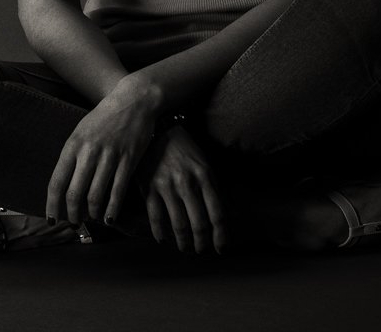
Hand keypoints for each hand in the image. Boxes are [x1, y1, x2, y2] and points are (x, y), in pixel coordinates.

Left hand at [46, 74, 159, 225]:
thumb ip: (72, 154)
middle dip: (73, 214)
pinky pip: (117, 191)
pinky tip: (109, 218)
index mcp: (73, 145)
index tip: (52, 219)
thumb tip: (64, 184)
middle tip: (75, 222)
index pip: (56, 182)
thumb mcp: (81, 130)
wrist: (134, 99)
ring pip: (95, 196)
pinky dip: (112, 209)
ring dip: (92, 214)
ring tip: (93, 218)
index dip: (52, 205)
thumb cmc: (105, 116)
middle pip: (74, 194)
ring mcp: (109, 156)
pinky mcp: (128, 159)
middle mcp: (89, 152)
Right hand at [137, 125, 227, 254]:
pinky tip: (164, 240)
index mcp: (205, 175)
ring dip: (184, 243)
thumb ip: (216, 187)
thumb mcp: (205, 163)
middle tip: (202, 250)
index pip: (217, 213)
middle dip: (202, 243)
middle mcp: (187, 183)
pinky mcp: (149, 188)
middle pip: (199, 224)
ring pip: (179, 225)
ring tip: (186, 249)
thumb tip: (230, 212)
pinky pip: (156, 218)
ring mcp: (167, 186)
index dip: (221, 235)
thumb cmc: (185, 149)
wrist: (158, 129)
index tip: (221, 249)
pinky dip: (160, 233)